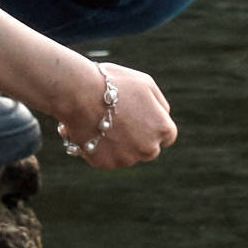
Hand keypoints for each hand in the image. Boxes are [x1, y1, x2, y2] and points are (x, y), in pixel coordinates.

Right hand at [54, 57, 177, 170]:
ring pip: (126, 154)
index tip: (142, 118)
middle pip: (148, 148)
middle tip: (121, 121)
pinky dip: (100, 147)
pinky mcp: (105, 163)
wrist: (80, 94)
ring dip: (119, 143)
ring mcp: (126, 159)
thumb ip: (159, 105)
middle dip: (138, 137)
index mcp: (162, 128)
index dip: (154, 125)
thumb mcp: (146, 84)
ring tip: (101, 121)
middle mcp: (148, 149)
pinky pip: (106, 157)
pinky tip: (91, 129)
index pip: (167, 135)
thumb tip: (163, 117)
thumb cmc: (114, 84)